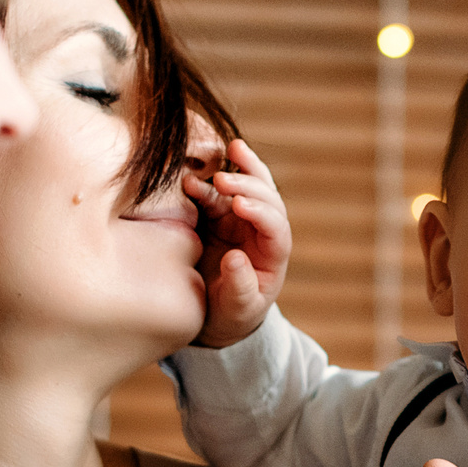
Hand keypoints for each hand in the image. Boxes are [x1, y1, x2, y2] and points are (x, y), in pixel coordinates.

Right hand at [188, 139, 291, 346]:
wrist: (213, 312)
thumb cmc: (231, 314)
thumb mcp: (238, 309)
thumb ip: (241, 288)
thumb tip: (236, 258)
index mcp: (273, 254)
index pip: (277, 227)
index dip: (261, 212)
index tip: (238, 205)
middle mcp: (261, 230)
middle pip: (266, 198)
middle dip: (248, 184)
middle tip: (223, 179)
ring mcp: (240, 219)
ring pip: (247, 185)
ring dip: (237, 168)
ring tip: (225, 152)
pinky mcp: (217, 214)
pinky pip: (216, 191)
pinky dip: (206, 179)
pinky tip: (190, 173)